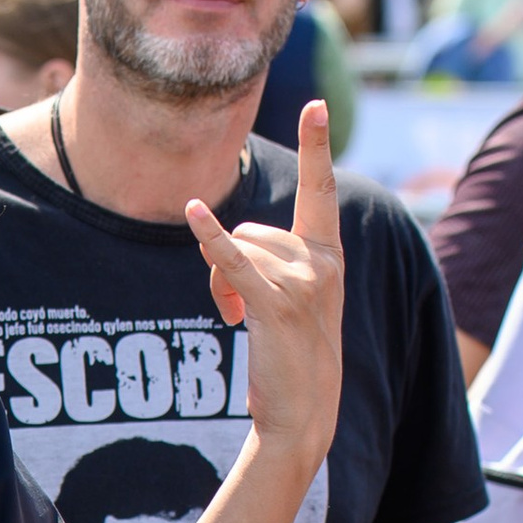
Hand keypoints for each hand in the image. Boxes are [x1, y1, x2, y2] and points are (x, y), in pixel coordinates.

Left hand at [184, 100, 343, 488]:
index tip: (315, 104)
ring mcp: (304, 282)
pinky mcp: (275, 305)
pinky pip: (233, 261)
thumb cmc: (294, 358)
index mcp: (330, 255)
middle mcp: (324, 261)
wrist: (305, 418)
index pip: (322, 191)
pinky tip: (192, 214)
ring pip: (237, 251)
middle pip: (253, 230)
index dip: (318, 146)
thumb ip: (265, 262)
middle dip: (233, 264)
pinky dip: (210, 240)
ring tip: (238, 321)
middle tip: (238, 310)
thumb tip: (216, 239)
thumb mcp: (289, 301)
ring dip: (222, 285)